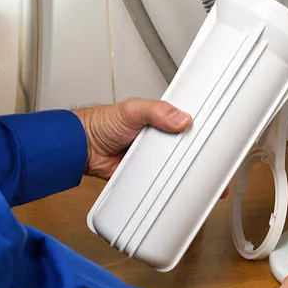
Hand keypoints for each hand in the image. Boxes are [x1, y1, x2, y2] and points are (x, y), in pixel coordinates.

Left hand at [73, 98, 191, 180]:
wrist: (84, 149)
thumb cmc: (102, 123)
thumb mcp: (133, 109)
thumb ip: (156, 110)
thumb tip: (180, 118)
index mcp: (159, 118)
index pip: (183, 120)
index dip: (193, 125)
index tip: (204, 129)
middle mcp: (158, 136)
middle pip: (182, 143)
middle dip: (187, 147)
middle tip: (194, 149)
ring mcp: (152, 155)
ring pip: (173, 162)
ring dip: (176, 164)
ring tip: (184, 164)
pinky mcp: (145, 172)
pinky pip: (159, 178)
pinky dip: (163, 179)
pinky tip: (171, 177)